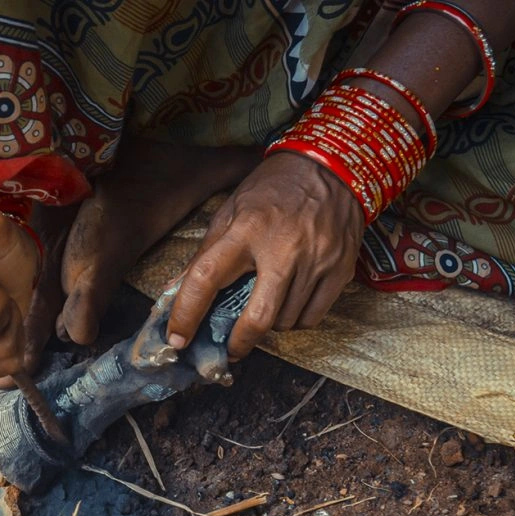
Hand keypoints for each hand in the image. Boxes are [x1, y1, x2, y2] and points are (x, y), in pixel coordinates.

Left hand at [165, 152, 363, 360]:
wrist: (332, 166)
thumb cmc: (273, 190)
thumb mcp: (231, 211)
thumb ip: (204, 253)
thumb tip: (174, 291)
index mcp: (246, 228)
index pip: (206, 277)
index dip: (187, 313)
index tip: (177, 338)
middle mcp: (283, 247)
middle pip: (258, 317)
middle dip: (238, 342)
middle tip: (229, 348)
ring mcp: (316, 260)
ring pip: (284, 322)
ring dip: (267, 326)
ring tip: (263, 306)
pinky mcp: (341, 270)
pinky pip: (311, 318)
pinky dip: (294, 320)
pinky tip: (287, 304)